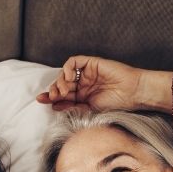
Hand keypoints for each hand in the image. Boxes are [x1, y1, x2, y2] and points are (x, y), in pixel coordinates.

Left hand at [36, 55, 172, 112]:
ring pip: (65, 73)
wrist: (132, 94)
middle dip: (53, 89)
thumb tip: (54, 106)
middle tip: (52, 96)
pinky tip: (68, 77)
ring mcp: (87, 73)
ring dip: (60, 80)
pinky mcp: (91, 63)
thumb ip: (72, 107)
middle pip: (61, 83)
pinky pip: (73, 62)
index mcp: (83, 96)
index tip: (40, 100)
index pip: (62, 95)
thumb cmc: (116, 104)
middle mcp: (83, 84)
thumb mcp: (90, 109)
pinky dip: (67, 68)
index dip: (50, 97)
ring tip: (63, 90)